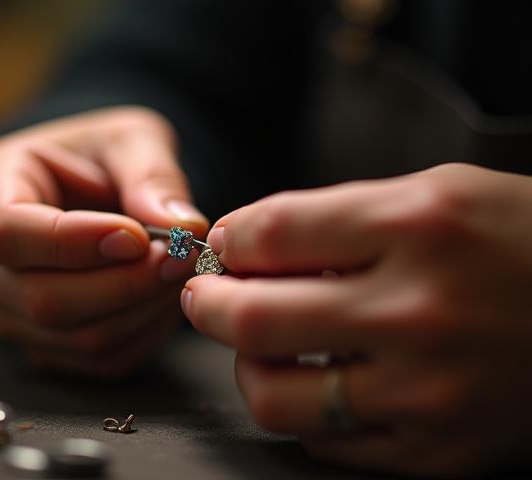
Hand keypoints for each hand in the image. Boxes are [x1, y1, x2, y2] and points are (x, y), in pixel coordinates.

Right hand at [0, 106, 207, 377]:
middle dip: (124, 284)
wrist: (91, 192)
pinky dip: (146, 332)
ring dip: (143, 309)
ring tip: (179, 270)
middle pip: (41, 300)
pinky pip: (101, 359)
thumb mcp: (129, 139)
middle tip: (179, 257)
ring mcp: (8, 311)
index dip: (75, 242)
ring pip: (77, 338)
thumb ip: (152, 175)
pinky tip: (164, 295)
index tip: (138, 235)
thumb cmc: (101, 157)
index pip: (9, 233)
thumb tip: (183, 227)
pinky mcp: (46, 344)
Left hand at [182, 163, 531, 475]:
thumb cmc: (522, 241)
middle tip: (208, 297)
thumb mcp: (437, 196)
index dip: (231, 239)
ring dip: (248, 367)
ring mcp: (429, 392)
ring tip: (261, 345)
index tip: (226, 246)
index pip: (274, 234)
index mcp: (419, 227)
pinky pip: (329, 441)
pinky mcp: (440, 450)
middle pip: (256, 319)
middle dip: (211, 305)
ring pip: (276, 398)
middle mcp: (420, 312)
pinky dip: (308, 410)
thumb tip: (250, 245)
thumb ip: (339, 218)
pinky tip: (327, 381)